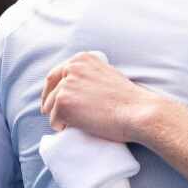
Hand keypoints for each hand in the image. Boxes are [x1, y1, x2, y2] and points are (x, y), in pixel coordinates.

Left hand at [40, 52, 159, 141]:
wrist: (138, 112)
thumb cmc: (128, 100)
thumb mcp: (106, 74)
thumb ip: (88, 76)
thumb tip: (75, 87)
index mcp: (81, 59)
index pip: (55, 75)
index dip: (51, 91)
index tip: (50, 102)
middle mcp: (71, 68)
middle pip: (49, 91)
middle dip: (50, 105)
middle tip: (57, 118)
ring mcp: (66, 86)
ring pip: (50, 107)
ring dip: (59, 118)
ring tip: (77, 124)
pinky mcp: (63, 103)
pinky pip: (54, 121)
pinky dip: (62, 127)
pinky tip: (77, 128)